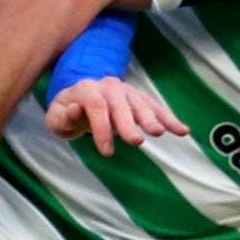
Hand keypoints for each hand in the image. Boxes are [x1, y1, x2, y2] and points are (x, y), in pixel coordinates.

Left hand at [45, 78, 187, 155]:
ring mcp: (127, 91)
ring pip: (141, 103)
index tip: (106, 152)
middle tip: (137, 141)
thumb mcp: (56, 117)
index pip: (96, 105)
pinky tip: (183, 130)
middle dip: (129, 123)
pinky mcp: (139, 100)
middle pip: (121, 103)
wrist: (78, 99)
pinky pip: (156, 108)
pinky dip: (169, 119)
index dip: (102, 129)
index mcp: (87, 88)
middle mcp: (109, 86)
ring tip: (160, 133)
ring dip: (152, 118)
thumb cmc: (66, 113)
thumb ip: (63, 116)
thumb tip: (75, 110)